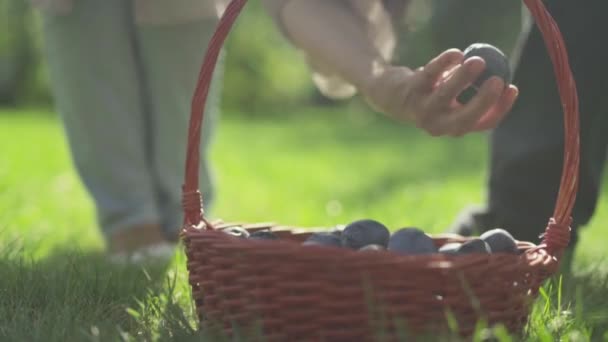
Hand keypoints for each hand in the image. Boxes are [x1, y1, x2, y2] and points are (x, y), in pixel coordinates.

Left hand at [363, 49, 518, 136]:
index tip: (512, 87)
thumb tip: (500, 71)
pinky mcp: (411, 90)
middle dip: (484, 101)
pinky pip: (430, 75)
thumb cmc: (429, 94)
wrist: (389, 94)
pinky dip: (444, 63)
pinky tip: (456, 54)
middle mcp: (438, 124)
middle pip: (465, 119)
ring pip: (445, 95)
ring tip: (477, 60)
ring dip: (463, 77)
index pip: (484, 123)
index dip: (501, 108)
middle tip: (498, 80)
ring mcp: (422, 109)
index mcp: (454, 126)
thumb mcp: (452, 97)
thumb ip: (473, 88)